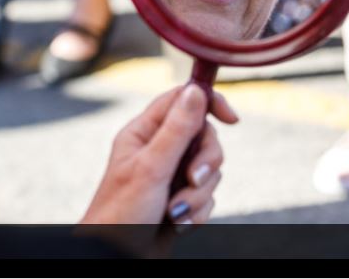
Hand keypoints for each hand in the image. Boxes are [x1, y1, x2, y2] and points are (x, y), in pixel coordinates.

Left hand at [80, 83, 237, 225]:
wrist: (117, 257)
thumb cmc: (121, 213)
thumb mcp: (151, 167)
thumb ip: (176, 129)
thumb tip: (194, 90)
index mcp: (143, 132)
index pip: (181, 100)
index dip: (208, 103)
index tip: (231, 119)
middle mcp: (157, 149)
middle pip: (203, 137)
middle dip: (205, 163)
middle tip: (192, 180)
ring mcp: (170, 174)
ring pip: (209, 170)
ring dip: (197, 195)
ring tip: (174, 212)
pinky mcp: (179, 198)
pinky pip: (207, 196)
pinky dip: (197, 211)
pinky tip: (177, 224)